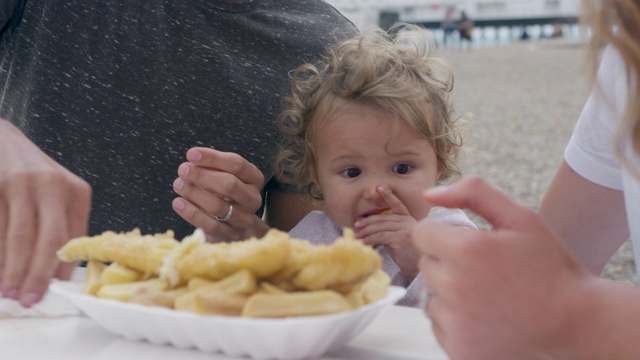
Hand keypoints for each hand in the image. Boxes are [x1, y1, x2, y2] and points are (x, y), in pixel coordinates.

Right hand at [0, 120, 90, 306]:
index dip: (61, 268)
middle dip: (36, 274)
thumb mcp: (60, 196)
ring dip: (11, 269)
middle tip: (27, 300)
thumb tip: (58, 275)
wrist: (4, 142)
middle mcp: (53, 185)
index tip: (51, 293)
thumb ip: (63, 228)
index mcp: (77, 192)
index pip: (73, 238)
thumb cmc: (36, 178)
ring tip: (6, 292)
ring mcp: (24, 184)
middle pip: (48, 239)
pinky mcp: (0, 184)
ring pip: (18, 237)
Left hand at [172, 147, 266, 241]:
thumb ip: (213, 166)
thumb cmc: (227, 194)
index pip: (236, 164)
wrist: (237, 226)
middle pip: (229, 184)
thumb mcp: (226, 176)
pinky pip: (210, 225)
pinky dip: (191, 213)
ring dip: (194, 193)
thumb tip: (193, 158)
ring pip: (218, 205)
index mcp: (254, 179)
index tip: (191, 154)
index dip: (213, 158)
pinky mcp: (231, 235)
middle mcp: (253, 199)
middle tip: (183, 170)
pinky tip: (178, 203)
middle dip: (202, 176)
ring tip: (178, 185)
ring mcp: (244, 219)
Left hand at [354, 186, 418, 279]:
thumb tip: (370, 229)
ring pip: (380, 227)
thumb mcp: (399, 239)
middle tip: (356, 224)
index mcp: (409, 220)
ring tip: (356, 236)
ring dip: (366, 232)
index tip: (378, 188)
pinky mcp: (400, 239)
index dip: (388, 196)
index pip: (398, 205)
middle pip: (383, 218)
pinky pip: (380, 236)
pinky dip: (370, 239)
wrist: (419, 271)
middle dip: (368, 221)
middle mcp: (408, 222)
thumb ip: (389, 231)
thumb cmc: (409, 257)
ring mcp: (405, 229)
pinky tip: (363, 242)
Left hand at [412, 176, 597, 358]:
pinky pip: (439, 325)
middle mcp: (453, 287)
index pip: (421, 233)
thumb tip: (428, 195)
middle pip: (425, 264)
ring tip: (488, 295)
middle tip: (485, 269)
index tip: (466, 243)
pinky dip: (456, 321)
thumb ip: (473, 193)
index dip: (444, 235)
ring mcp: (454, 323)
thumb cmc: (550, 268)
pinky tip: (487, 317)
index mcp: (464, 251)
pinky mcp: (458, 349)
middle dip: (448, 262)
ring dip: (449, 293)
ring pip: (431, 296)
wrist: (576, 324)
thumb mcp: (521, 218)